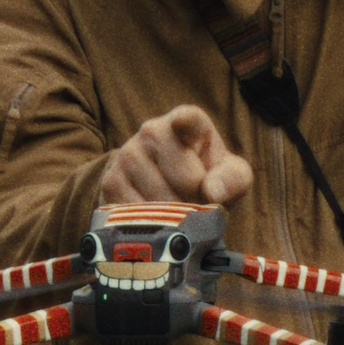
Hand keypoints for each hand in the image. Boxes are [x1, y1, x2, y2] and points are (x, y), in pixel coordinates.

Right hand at [102, 104, 252, 205]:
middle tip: (198, 202)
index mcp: (186, 121)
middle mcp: (152, 130)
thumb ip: (233, 179)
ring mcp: (127, 155)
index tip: (180, 123)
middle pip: (185, 179)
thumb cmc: (205, 177)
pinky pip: (138, 214)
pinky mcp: (110, 182)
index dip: (184, 121)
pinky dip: (153, 225)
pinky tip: (159, 218)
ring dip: (176, 217)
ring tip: (179, 210)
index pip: (187, 118)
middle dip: (198, 200)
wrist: (168, 188)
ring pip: (161, 201)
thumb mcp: (231, 175)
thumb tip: (212, 192)